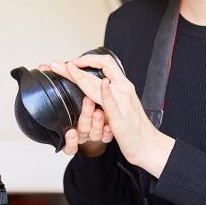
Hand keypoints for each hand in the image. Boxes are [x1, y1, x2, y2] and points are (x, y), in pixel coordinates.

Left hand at [50, 55, 174, 176]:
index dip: (87, 59)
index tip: (70, 61)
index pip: (105, 63)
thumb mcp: (122, 106)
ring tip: (67, 68)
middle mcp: (123, 89)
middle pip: (97, 70)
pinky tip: (103, 84)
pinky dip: (107, 92)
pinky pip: (112, 103)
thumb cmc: (134, 127)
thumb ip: (110, 96)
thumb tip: (97, 88)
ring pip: (99, 84)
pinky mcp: (120, 118)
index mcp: (123, 86)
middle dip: (75, 66)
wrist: (149, 145)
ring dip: (81, 76)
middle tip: (56, 64)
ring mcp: (122, 102)